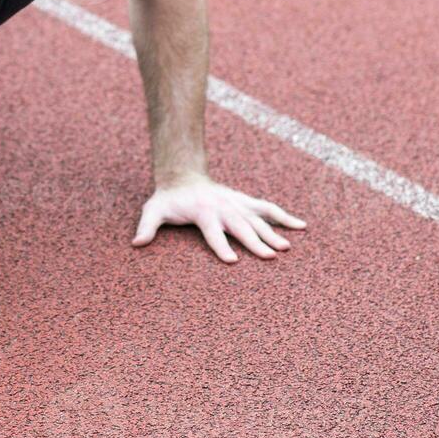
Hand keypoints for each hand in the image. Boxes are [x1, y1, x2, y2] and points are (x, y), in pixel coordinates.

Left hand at [132, 173, 305, 262]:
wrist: (184, 176)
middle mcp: (223, 207)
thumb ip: (146, 226)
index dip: (221, 246)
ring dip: (273, 232)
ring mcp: (237, 204)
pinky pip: (268, 209)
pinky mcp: (246, 202)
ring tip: (287, 248)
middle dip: (255, 242)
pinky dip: (284, 216)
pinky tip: (302, 226)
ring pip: (258, 219)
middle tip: (271, 256)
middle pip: (240, 227)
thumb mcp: (153, 209)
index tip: (232, 261)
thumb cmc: (169, 199)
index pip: (213, 232)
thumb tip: (136, 243)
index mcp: (203, 211)